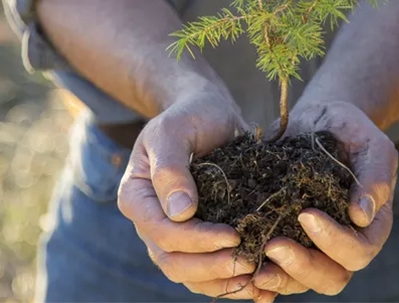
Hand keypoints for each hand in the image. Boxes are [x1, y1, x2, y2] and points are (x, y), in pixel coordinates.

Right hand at [117, 87, 276, 302]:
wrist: (205, 113)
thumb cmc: (188, 115)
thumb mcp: (175, 131)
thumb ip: (171, 168)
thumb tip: (180, 213)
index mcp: (136, 196)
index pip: (162, 233)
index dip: (196, 240)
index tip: (233, 235)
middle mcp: (150, 221)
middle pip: (173, 263)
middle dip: (211, 268)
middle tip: (249, 263)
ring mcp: (172, 234)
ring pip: (190, 275)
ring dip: (223, 283)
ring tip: (259, 281)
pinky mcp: (196, 239)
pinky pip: (207, 272)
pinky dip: (230, 283)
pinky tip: (262, 288)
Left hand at [253, 101, 397, 295]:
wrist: (318, 119)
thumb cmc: (349, 128)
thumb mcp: (370, 143)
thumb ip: (375, 175)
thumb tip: (362, 216)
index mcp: (371, 226)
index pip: (357, 251)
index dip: (334, 241)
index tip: (306, 214)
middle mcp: (343, 243)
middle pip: (331, 277)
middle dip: (301, 266)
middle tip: (272, 245)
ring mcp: (313, 244)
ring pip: (300, 280)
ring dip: (277, 275)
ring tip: (250, 258)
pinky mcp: (286, 236)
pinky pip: (275, 265)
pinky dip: (258, 267)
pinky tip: (238, 257)